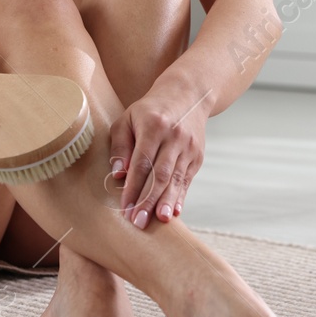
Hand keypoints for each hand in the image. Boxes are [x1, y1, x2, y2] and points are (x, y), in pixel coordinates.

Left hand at [110, 83, 210, 228]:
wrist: (187, 95)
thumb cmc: (150, 110)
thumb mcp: (127, 119)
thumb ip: (120, 146)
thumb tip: (117, 175)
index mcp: (154, 126)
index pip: (142, 162)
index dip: (133, 187)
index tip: (125, 207)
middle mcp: (174, 137)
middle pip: (160, 174)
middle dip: (149, 200)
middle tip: (139, 221)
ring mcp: (189, 147)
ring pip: (176, 180)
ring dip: (165, 202)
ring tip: (157, 220)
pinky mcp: (197, 156)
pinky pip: (187, 180)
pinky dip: (180, 197)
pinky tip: (173, 212)